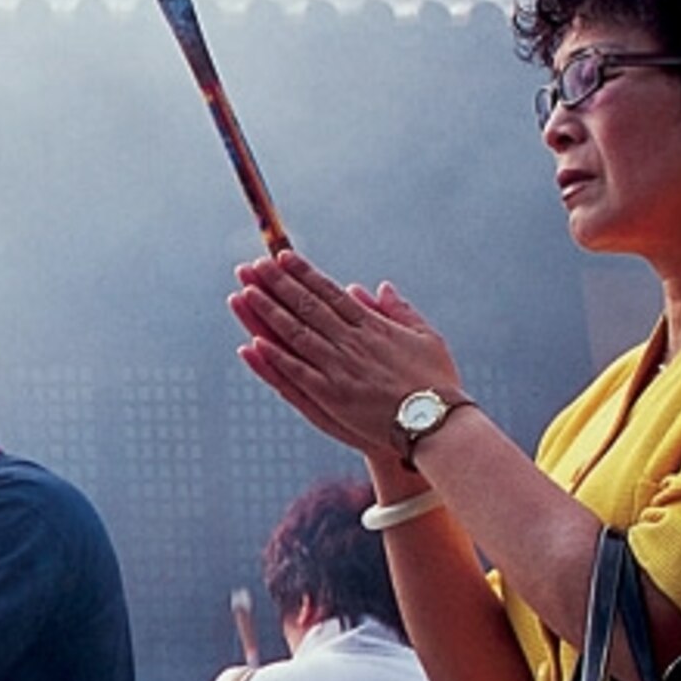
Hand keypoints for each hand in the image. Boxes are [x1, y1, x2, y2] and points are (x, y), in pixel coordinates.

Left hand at [229, 250, 457, 458]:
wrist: (435, 422)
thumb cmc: (436, 381)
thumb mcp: (426, 336)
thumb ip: (399, 310)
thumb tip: (376, 287)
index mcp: (371, 326)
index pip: (330, 293)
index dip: (304, 274)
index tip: (282, 257)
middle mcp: (351, 342)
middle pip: (306, 307)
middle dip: (277, 284)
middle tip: (252, 267)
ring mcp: (338, 369)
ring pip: (296, 334)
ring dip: (268, 313)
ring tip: (245, 293)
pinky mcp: (330, 396)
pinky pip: (296, 373)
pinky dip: (275, 357)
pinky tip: (254, 343)